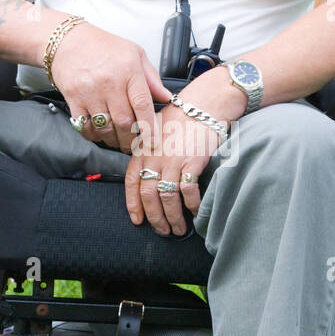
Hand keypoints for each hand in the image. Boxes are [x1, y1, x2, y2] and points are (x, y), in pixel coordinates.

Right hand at [50, 22, 168, 153]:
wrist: (67, 41)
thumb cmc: (103, 46)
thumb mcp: (134, 54)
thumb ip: (152, 78)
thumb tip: (167, 97)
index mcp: (128, 70)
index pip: (143, 105)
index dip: (149, 127)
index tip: (153, 141)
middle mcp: (109, 82)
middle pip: (125, 122)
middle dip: (132, 139)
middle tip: (135, 144)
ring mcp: (90, 92)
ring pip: (105, 128)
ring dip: (114, 140)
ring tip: (119, 141)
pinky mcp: (74, 99)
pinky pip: (85, 126)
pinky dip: (94, 135)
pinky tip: (100, 134)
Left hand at [124, 101, 226, 235]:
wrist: (204, 105)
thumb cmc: (181, 118)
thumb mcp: (155, 132)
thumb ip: (148, 152)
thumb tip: (147, 176)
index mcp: (142, 151)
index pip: (131, 182)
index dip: (133, 205)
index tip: (138, 220)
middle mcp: (154, 157)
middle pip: (149, 195)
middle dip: (155, 218)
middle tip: (162, 231)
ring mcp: (172, 159)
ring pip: (167, 197)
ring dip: (173, 217)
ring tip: (179, 229)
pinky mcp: (192, 161)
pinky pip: (188, 190)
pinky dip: (191, 205)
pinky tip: (195, 212)